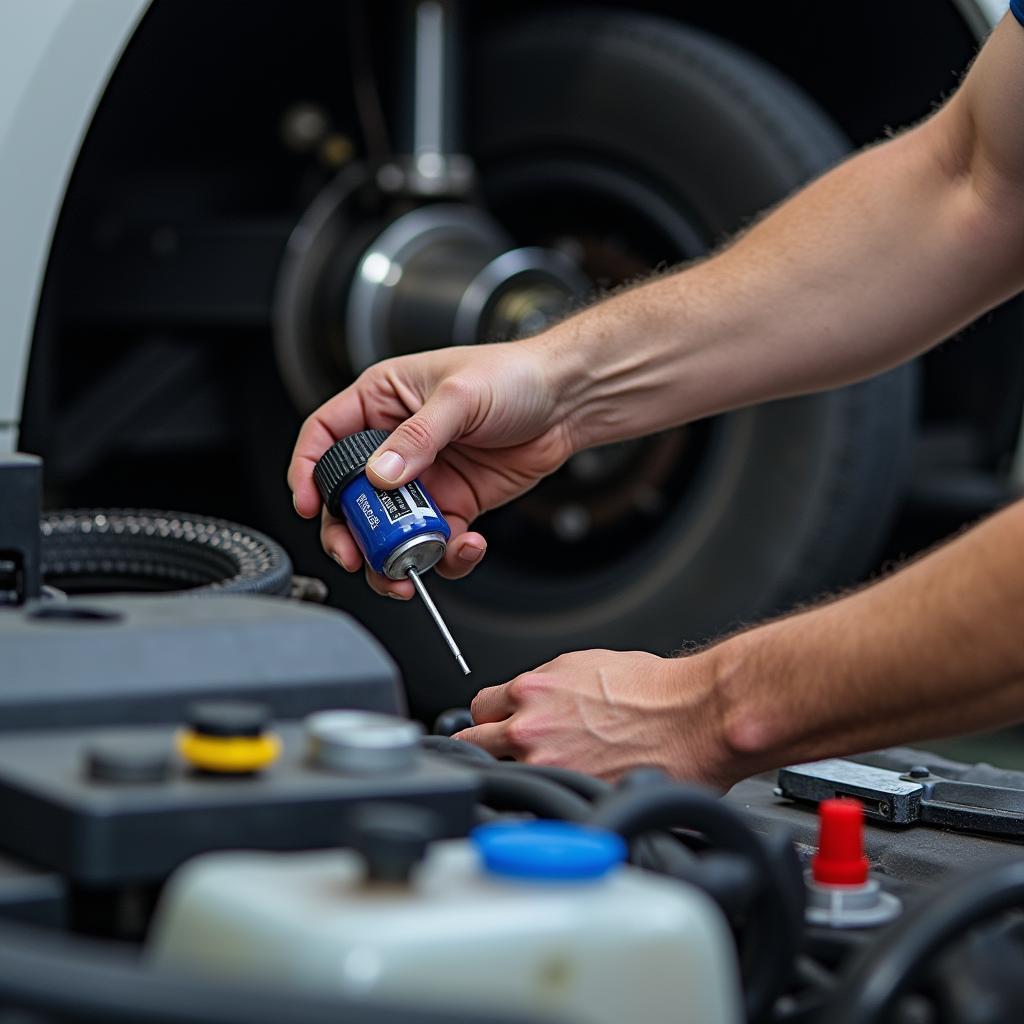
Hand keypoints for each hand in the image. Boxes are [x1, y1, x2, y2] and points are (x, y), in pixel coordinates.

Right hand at [287, 339, 575, 597]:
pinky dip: (444, 555)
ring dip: (392, 555)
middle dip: (349, 532)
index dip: (308, 470)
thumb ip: (418, 436)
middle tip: (356, 556)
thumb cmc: (513, 375)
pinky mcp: (454, 504)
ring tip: (405, 571)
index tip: (307, 503)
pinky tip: (464, 546)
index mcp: (382, 400)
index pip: (325, 436)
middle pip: (350, 496)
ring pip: (389, 528)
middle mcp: (396, 442)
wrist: (566, 401)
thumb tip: (381, 474)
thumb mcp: (460, 396)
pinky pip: (435, 540)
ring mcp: (424, 478)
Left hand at [454, 649, 733, 787]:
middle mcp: (531, 726)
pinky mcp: (572, 793)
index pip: (480, 706)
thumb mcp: (586, 665)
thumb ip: (547, 686)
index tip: (500, 725)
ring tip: (543, 773)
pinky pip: (540, 801)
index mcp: (533, 689)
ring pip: (502, 776)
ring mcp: (548, 764)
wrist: (694, 716)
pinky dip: (547, 799)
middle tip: (510, 753)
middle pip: (475, 744)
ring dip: (515, 775)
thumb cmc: (655, 689)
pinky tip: (565, 792)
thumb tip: (529, 699)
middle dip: (490, 747)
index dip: (492, 717)